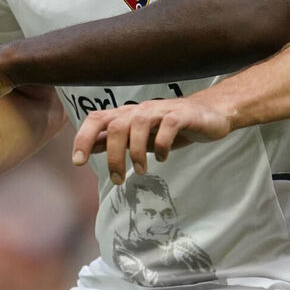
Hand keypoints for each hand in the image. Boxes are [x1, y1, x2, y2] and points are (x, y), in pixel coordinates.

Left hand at [72, 94, 235, 185]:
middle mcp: (142, 110)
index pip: (97, 119)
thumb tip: (90, 147)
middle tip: (117, 179)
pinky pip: (168, 126)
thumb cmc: (171, 126)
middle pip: (116, 125)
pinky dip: (161, 145)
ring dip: (136, 152)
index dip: (84, 138)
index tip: (78, 161)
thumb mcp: (141, 135)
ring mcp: (162, 110)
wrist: (211, 114)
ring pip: (138, 124)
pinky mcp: (183, 115)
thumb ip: (117, 139)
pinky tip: (162, 157)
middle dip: (112, 155)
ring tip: (140, 171)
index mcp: (128, 114)